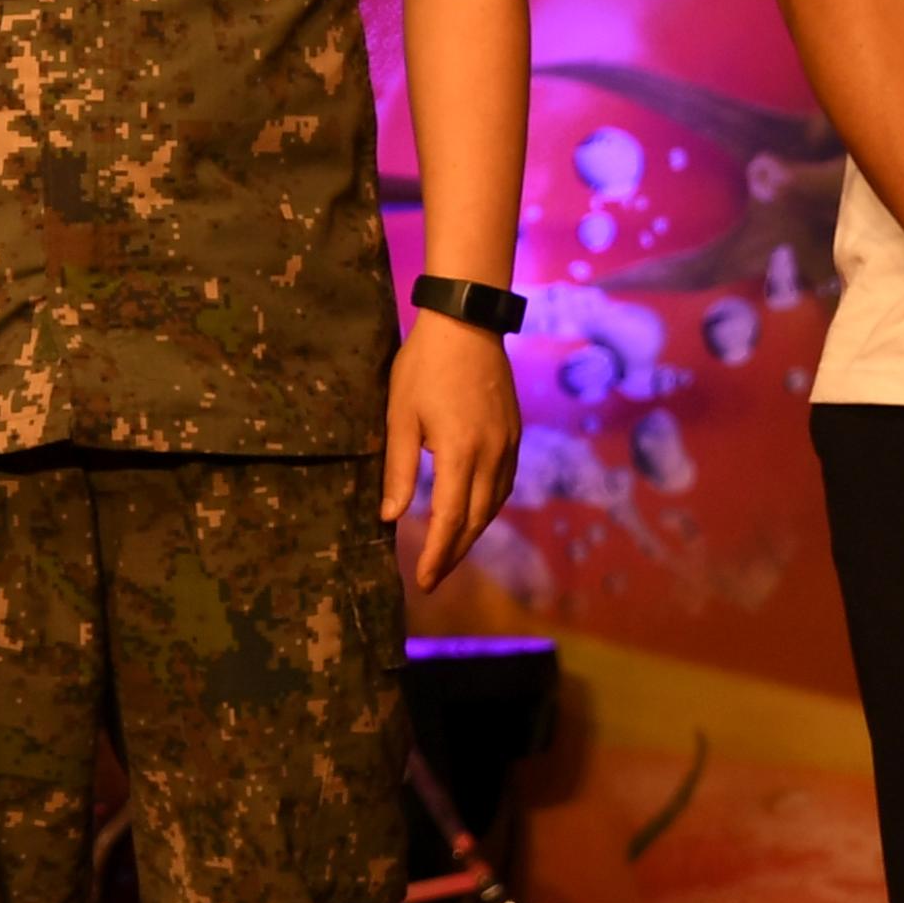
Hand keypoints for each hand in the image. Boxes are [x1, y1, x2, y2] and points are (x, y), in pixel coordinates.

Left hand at [381, 316, 519, 590]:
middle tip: (434, 576)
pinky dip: (488, 507)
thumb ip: (398, 469)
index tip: (424, 579)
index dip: (438, 553)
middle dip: (455, 551)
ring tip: (450, 551)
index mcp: (460, 452)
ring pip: (494, 504)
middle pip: (477, 519)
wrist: (466, 323)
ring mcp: (508, 444)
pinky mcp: (513, 433)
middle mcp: (492, 454)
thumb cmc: (424, 367)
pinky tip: (473, 513)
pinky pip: (504, 483)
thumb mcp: (400, 416)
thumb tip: (390, 517)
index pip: (451, 518)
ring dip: (473, 532)